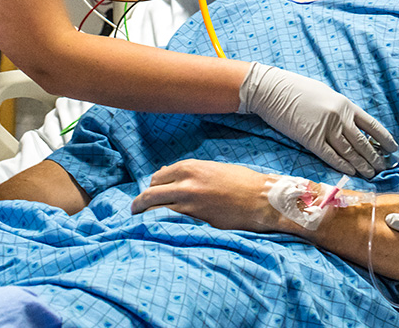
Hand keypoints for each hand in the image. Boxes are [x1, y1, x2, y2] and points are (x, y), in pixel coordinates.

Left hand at [131, 160, 284, 231]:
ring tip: (145, 225)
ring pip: (155, 211)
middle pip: (149, 194)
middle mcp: (185, 184)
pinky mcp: (196, 221)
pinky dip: (163, 226)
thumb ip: (189, 173)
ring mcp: (188, 204)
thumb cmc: (242, 182)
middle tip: (136, 212)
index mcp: (189, 167)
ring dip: (149, 217)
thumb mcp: (213, 169)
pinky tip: (161, 231)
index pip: (156, 178)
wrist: (262, 199)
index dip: (153, 188)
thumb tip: (166, 176)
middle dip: (140, 204)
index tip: (152, 195)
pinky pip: (169, 223)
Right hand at [238, 62, 398, 177]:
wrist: (273, 90)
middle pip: (363, 142)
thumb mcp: (327, 95)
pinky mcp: (311, 139)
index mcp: (346, 105)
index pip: (372, 125)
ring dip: (362, 165)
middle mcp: (340, 117)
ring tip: (371, 174)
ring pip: (349, 152)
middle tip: (383, 168)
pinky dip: (342, 165)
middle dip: (374, 157)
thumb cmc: (298, 90)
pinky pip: (330, 156)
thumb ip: (341, 110)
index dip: (384, 139)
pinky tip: (351, 172)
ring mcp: (326, 129)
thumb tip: (353, 125)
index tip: (393, 149)